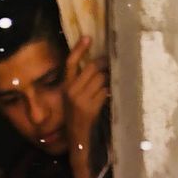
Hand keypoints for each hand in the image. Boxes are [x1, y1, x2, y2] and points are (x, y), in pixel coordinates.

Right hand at [63, 36, 109, 177]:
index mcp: (65, 87)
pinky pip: (104, 92)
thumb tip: (99, 67)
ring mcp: (80, 99)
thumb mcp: (74, 99)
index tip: (88, 37)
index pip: (70, 63)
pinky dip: (109, 92)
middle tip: (111, 64)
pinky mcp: (90, 108)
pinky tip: (108, 95)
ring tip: (110, 82)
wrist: (77, 140)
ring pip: (100, 79)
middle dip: (104, 66)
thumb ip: (81, 83)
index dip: (78, 49)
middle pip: (92, 68)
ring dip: (109, 79)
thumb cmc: (77, 118)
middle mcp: (71, 91)